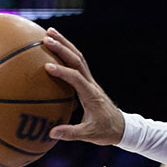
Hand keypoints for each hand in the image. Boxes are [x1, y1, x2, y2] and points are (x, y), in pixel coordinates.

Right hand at [42, 28, 124, 145]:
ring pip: (78, 57)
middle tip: (46, 37)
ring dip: (65, 44)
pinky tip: (54, 47)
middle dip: (62, 47)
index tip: (47, 67)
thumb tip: (51, 132)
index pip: (76, 78)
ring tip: (49, 32)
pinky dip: (66, 52)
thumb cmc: (105, 131)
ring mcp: (90, 81)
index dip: (63, 72)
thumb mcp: (89, 135)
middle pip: (78, 60)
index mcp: (91, 95)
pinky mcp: (87, 82)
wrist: (121, 127)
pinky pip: (77, 63)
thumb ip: (71, 133)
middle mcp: (91, 84)